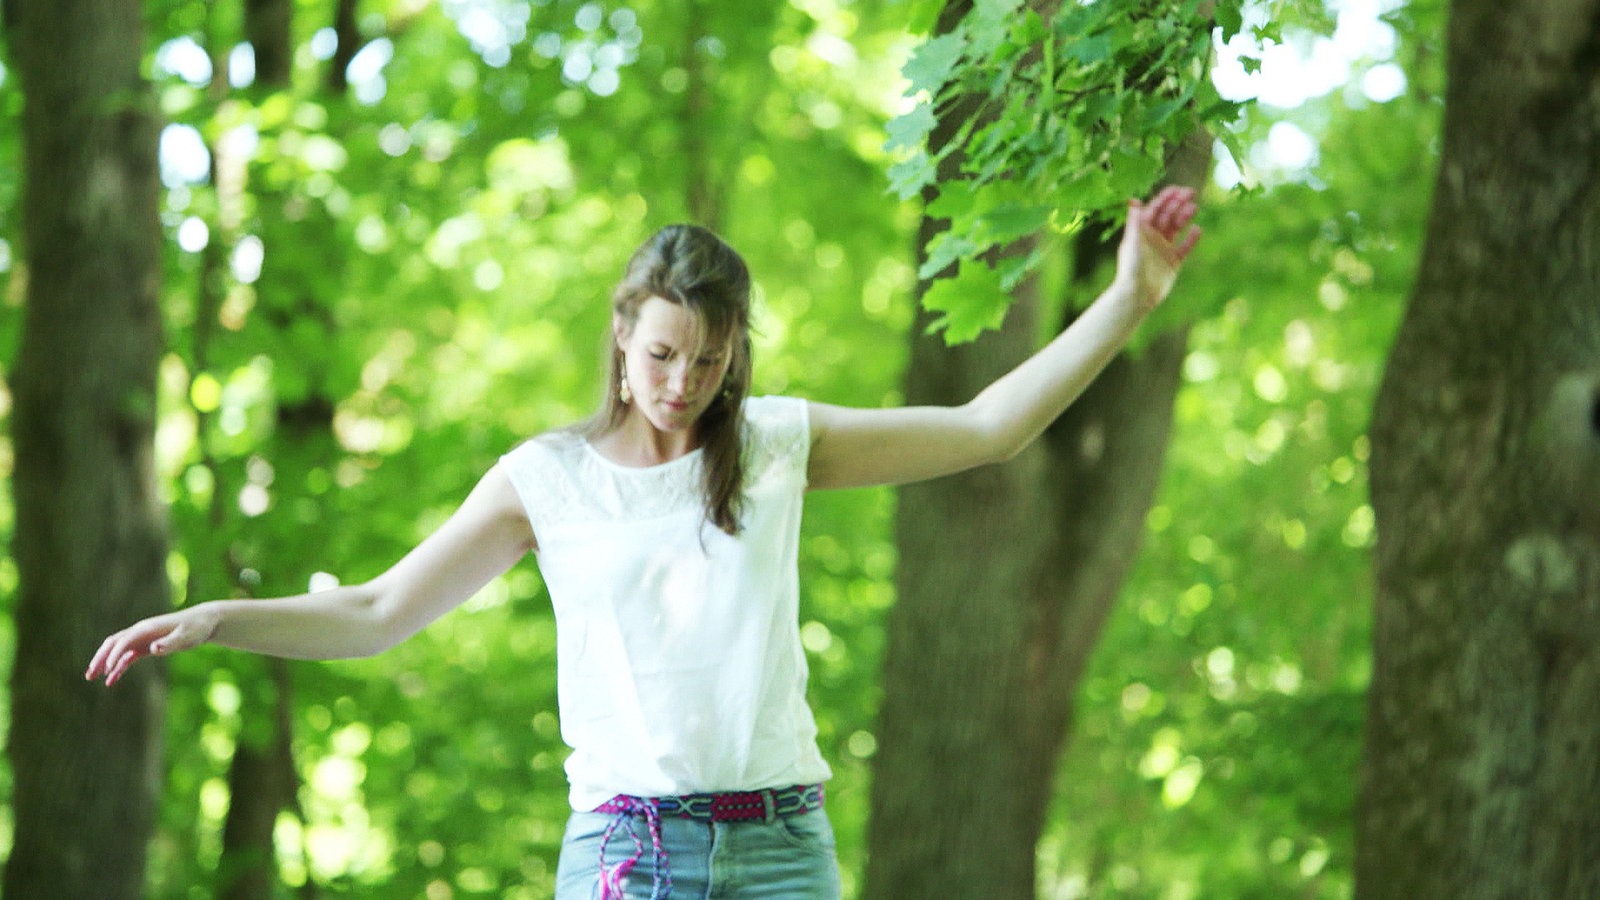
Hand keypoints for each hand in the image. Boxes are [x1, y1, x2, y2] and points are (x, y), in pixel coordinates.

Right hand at [85, 605, 218, 685]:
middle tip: (89, 674)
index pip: (124, 641)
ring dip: (104, 662)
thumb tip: (154, 648)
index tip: (108, 670)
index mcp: (147, 628)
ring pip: (116, 650)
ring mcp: (143, 638)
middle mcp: (140, 631)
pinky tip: (112, 680)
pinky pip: (127, 657)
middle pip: (113, 644)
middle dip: (100, 658)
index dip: (114, 655)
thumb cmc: (196, 628)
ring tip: (92, 677)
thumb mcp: (187, 636)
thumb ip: (171, 643)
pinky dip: (118, 667)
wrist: (204, 621)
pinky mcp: (147, 645)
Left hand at [1115, 185, 1201, 311]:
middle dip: (1177, 203)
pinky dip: (1191, 239)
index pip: (1154, 209)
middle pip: (1167, 216)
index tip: (1177, 188)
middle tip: (1191, 192)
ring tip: (1194, 207)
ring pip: (1176, 228)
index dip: (1165, 198)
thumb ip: (1135, 221)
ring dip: (1184, 216)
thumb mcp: (1133, 241)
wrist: (1137, 296)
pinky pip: (1184, 247)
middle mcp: (1152, 238)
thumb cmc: (1131, 268)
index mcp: (1141, 232)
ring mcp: (1163, 250)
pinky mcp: (1173, 263)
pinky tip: (1197, 229)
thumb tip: (1134, 199)